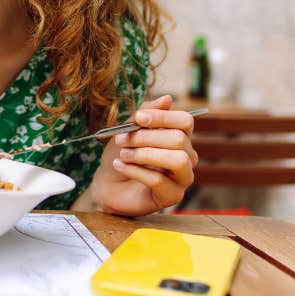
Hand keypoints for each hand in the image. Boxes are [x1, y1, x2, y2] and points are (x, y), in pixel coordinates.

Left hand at [87, 95, 198, 216]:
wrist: (107, 184)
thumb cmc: (121, 154)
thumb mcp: (128, 130)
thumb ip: (145, 114)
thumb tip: (167, 98)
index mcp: (178, 137)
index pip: (185, 121)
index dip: (163, 117)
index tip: (139, 118)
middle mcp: (187, 156)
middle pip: (178, 139)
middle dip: (145, 137)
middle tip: (121, 140)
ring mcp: (183, 178)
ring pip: (178, 160)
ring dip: (145, 154)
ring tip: (123, 154)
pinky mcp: (173, 196)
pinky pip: (160, 180)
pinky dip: (135, 171)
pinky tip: (120, 166)